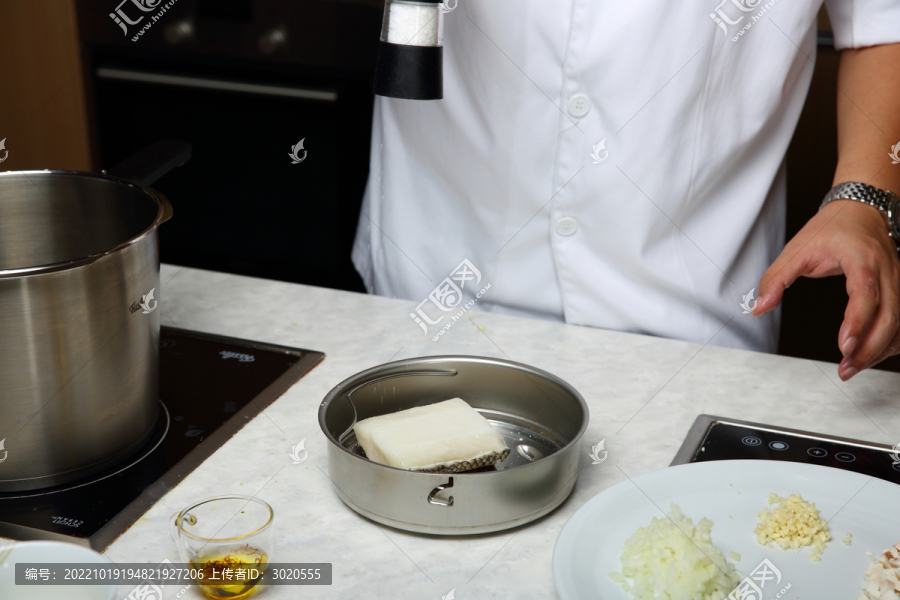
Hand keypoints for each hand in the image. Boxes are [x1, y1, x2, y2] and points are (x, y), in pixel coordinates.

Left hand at [752, 199, 899, 380]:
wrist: (860, 209)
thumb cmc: (832, 227)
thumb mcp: (796, 249)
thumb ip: (776, 279)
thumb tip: (758, 307)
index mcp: (862, 259)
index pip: (867, 295)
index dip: (858, 323)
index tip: (844, 346)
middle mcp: (887, 271)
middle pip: (890, 316)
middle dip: (869, 348)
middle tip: (846, 368)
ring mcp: (898, 280)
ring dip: (880, 349)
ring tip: (854, 367)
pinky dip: (890, 341)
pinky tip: (871, 354)